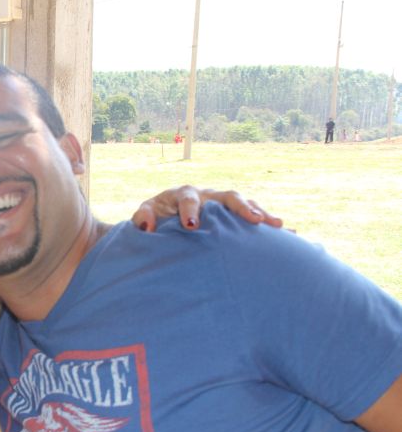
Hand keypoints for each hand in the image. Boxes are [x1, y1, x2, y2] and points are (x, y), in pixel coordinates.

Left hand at [132, 185, 283, 231]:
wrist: (162, 223)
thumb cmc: (153, 219)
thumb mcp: (145, 216)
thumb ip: (142, 217)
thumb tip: (147, 226)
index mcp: (182, 194)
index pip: (188, 198)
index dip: (190, 210)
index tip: (192, 226)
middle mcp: (206, 196)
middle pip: (225, 196)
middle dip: (239, 207)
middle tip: (251, 218)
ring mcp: (222, 205)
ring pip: (244, 205)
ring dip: (260, 214)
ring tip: (277, 226)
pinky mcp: (232, 217)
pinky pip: (253, 219)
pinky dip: (268, 226)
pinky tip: (289, 236)